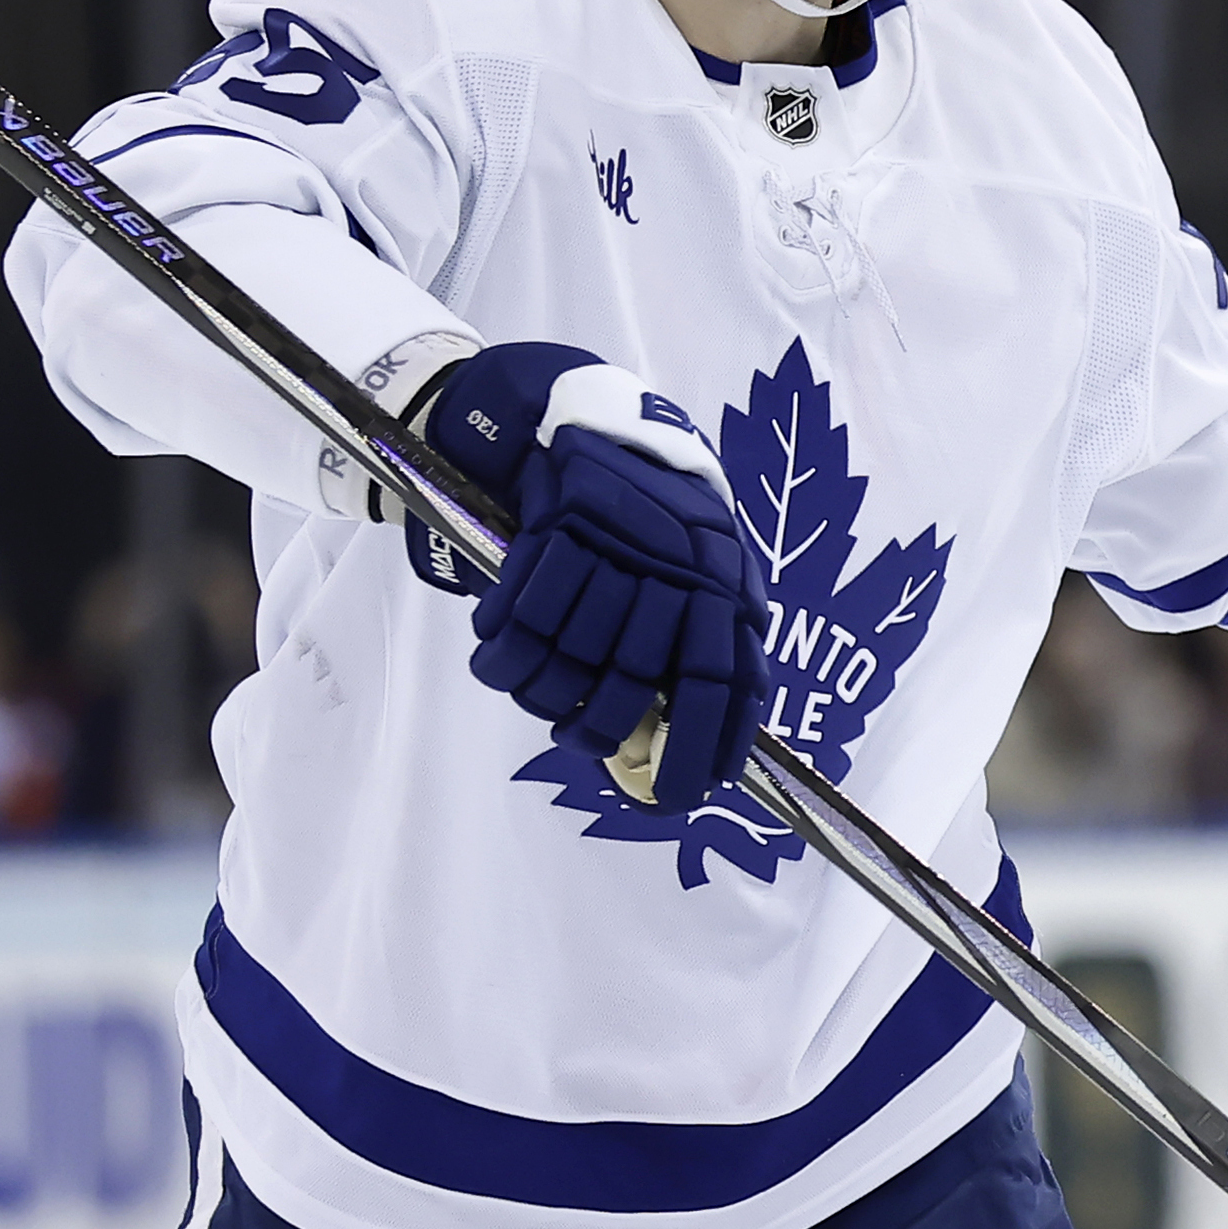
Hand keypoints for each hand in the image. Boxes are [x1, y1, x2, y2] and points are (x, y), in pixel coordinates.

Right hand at [417, 342, 773, 807]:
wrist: (609, 429)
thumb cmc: (668, 521)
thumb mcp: (717, 572)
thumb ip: (717, 644)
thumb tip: (718, 744)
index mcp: (726, 588)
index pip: (723, 684)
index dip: (700, 748)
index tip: (678, 799)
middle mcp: (679, 570)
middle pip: (632, 680)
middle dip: (599, 729)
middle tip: (581, 742)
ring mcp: (618, 546)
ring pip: (570, 652)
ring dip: (542, 691)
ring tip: (539, 698)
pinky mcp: (559, 523)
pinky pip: (522, 611)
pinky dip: (503, 644)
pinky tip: (501, 653)